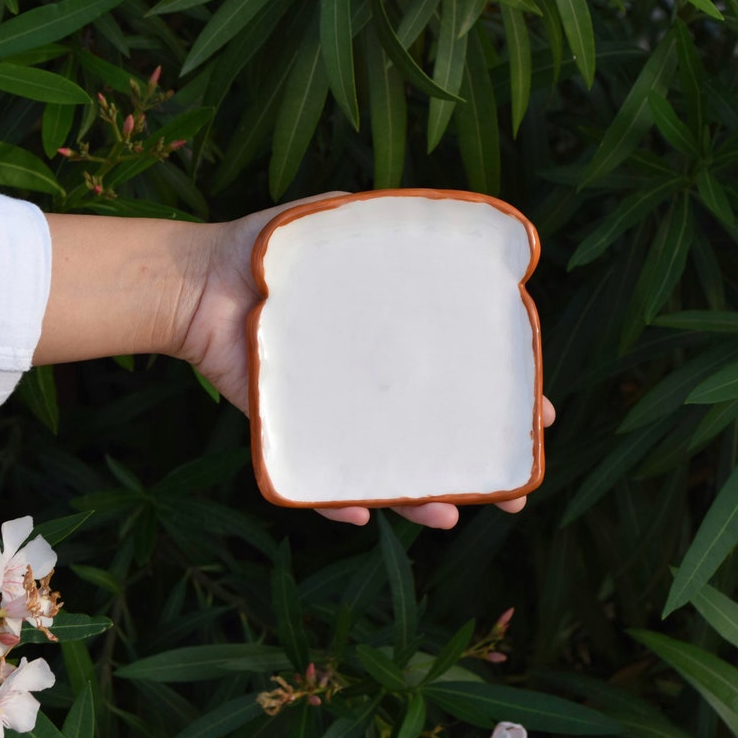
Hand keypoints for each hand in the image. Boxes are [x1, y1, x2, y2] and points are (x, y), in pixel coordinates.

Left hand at [180, 198, 554, 529]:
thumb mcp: (337, 222)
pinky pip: (315, 478)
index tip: (541, 416)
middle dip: (480, 467)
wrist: (196, 278)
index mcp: (391, 338)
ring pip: (385, 467)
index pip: (462, 374)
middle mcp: (370, 381)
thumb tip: (450, 234)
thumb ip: (387, 228)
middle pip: (435, 433)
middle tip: (515, 494)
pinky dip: (335, 500)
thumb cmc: (269, 249)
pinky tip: (358, 513)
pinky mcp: (288, 432)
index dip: (504, 398)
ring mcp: (332, 411)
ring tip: (449, 515)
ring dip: (420, 498)